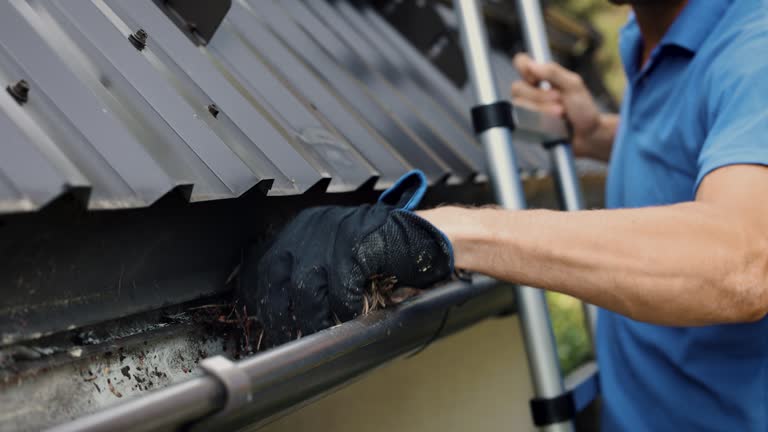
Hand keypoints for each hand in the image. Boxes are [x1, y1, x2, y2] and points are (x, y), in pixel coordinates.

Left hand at [239, 171, 453, 345]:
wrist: (423, 236)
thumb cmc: (379, 255)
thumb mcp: (333, 261)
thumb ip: (308, 279)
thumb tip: (283, 315)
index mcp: (299, 231)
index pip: (261, 266)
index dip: (258, 298)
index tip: (264, 321)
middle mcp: (309, 228)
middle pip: (275, 279)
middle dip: (280, 315)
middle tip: (290, 338)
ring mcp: (332, 233)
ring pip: (304, 288)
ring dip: (313, 318)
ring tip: (323, 331)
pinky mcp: (355, 242)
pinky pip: (340, 286)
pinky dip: (345, 306)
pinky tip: (353, 311)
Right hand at [510, 53, 602, 157]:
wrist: (588, 135)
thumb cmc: (582, 108)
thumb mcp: (573, 85)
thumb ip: (553, 72)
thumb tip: (531, 65)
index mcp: (540, 76)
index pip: (520, 62)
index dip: (524, 68)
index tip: (538, 78)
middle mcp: (530, 91)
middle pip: (517, 88)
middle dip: (539, 96)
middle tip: (559, 100)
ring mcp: (526, 109)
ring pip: (519, 105)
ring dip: (541, 110)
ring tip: (560, 115)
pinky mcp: (526, 126)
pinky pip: (520, 121)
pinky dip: (538, 122)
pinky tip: (551, 124)